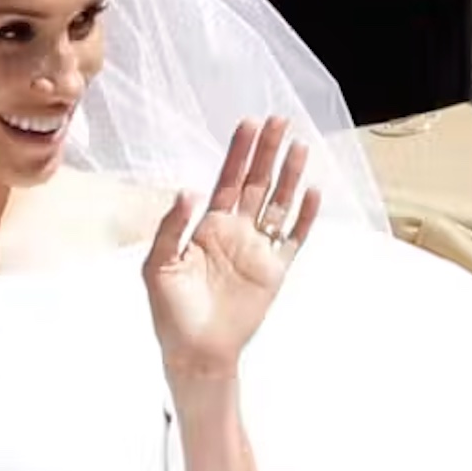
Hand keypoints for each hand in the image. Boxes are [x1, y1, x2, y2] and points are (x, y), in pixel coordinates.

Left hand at [144, 117, 320, 383]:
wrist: (195, 351)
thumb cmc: (170, 312)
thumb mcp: (158, 266)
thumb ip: (171, 227)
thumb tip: (190, 190)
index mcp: (208, 227)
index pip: (227, 179)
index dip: (238, 151)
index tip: (249, 123)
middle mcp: (236, 232)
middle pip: (257, 182)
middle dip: (268, 151)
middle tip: (280, 119)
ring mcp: (258, 250)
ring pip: (279, 203)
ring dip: (290, 175)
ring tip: (300, 146)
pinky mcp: (275, 271)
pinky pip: (294, 238)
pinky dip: (305, 216)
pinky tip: (313, 192)